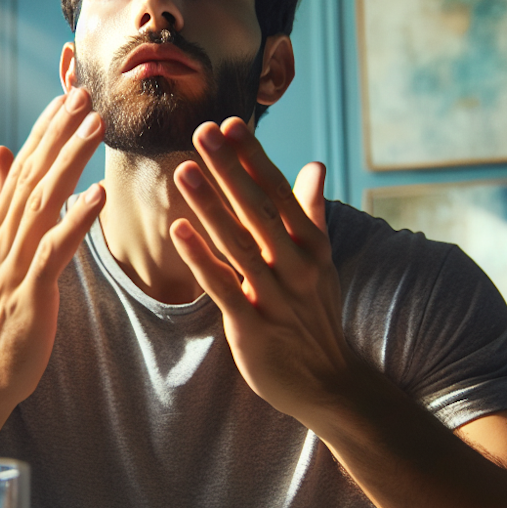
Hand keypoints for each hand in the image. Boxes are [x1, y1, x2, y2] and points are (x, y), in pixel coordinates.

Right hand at [0, 88, 105, 404]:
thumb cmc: (3, 311)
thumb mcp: (2, 250)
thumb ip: (4, 201)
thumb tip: (2, 154)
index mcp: (1, 225)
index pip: (24, 166)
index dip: (46, 129)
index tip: (69, 94)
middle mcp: (4, 236)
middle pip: (33, 173)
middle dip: (59, 131)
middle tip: (85, 94)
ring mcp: (15, 262)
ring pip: (42, 202)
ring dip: (69, 162)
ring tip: (95, 128)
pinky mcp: (31, 292)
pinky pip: (55, 250)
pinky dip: (76, 221)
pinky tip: (98, 197)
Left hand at [170, 116, 353, 426]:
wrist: (328, 383)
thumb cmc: (316, 316)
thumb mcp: (322, 263)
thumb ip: (312, 213)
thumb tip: (315, 165)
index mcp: (313, 247)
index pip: (280, 193)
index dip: (253, 159)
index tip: (230, 124)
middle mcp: (297, 267)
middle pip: (258, 210)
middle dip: (228, 170)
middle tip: (200, 131)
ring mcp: (275, 297)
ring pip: (237, 244)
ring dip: (209, 206)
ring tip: (183, 171)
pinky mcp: (252, 326)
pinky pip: (222, 286)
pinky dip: (200, 258)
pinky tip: (178, 230)